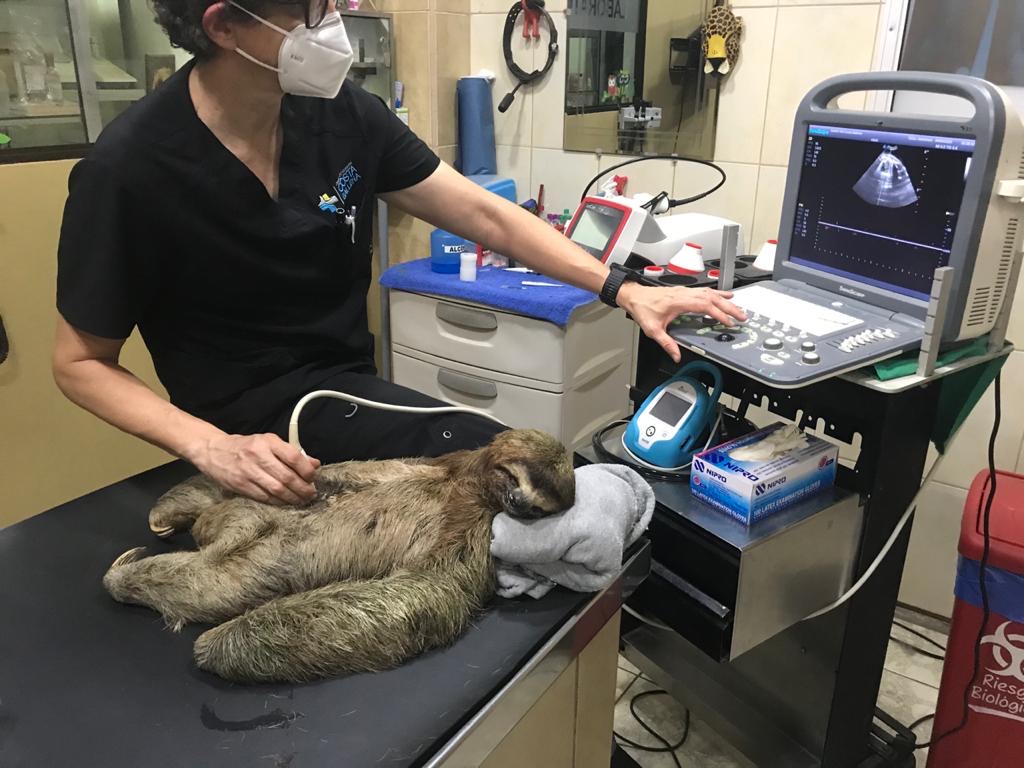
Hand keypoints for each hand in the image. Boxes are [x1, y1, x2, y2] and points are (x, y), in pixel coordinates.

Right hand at [190, 433, 320, 505]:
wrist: (214, 451)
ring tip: (301, 500)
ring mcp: (248, 471)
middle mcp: (258, 455)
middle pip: (286, 477)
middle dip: (302, 488)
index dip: (307, 470)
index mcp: (268, 442)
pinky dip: (278, 502)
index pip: (293, 457)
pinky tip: (285, 502)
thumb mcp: (269, 442)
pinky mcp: (240, 485)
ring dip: (292, 498)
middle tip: (311, 494)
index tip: (313, 478)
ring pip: (276, 489)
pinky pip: (264, 497)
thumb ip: (292, 453)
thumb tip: (315, 464)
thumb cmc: (247, 447)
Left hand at [616, 283, 746, 362]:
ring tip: (737, 306)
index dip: (719, 314)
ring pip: (710, 293)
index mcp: (679, 302)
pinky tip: (722, 296)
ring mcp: (685, 291)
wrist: (634, 295)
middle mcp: (684, 294)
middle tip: (742, 315)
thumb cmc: (642, 308)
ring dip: (725, 300)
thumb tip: (676, 355)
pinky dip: (716, 294)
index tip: (729, 323)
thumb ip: (666, 343)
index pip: (705, 306)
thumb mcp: (653, 330)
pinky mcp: (683, 291)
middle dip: (729, 307)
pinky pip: (704, 291)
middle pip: (712, 298)